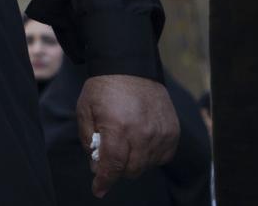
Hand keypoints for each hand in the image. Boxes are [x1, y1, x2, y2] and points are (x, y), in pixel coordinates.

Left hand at [77, 73, 177, 196]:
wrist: (131, 67)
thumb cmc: (104, 88)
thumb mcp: (85, 110)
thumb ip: (89, 139)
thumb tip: (96, 165)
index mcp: (118, 128)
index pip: (113, 166)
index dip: (104, 181)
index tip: (98, 190)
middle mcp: (142, 134)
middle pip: (131, 170)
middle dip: (117, 169)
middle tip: (109, 157)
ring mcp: (161, 134)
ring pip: (147, 165)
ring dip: (134, 162)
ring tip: (124, 142)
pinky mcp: (173, 132)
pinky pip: (163, 157)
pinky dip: (151, 156)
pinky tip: (140, 142)